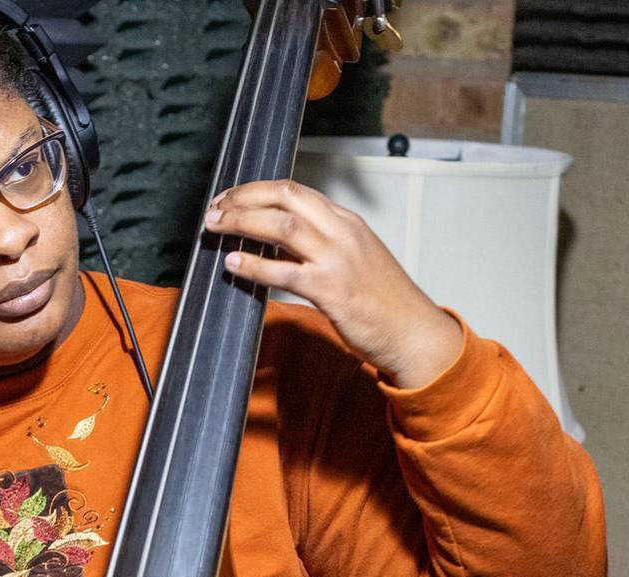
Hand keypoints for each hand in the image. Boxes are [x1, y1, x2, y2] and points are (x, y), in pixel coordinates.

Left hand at [202, 179, 462, 387]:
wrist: (413, 333)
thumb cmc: (383, 302)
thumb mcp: (356, 259)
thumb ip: (322, 244)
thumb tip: (277, 242)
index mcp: (347, 221)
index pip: (296, 190)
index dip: (257, 190)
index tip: (231, 197)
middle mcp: (343, 232)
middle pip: (285, 197)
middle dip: (243, 198)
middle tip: (215, 208)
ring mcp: (338, 259)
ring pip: (280, 226)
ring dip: (241, 222)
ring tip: (214, 226)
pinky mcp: (331, 290)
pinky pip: (282, 272)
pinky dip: (253, 265)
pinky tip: (233, 264)